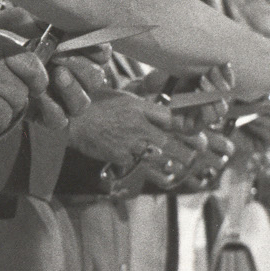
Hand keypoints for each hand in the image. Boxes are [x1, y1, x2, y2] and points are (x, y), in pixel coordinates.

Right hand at [64, 90, 210, 179]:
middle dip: (187, 151)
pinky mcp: (119, 157)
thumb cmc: (94, 103)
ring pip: (159, 157)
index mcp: (139, 107)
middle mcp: (138, 125)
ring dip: (173, 162)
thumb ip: (142, 99)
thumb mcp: (122, 95)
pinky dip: (149, 170)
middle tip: (196, 155)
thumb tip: (159, 98)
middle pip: (171, 142)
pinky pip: (139, 166)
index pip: (172, 119)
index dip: (189, 129)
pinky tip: (160, 174)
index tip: (199, 135)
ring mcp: (129, 143)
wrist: (70, 120)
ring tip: (181, 165)